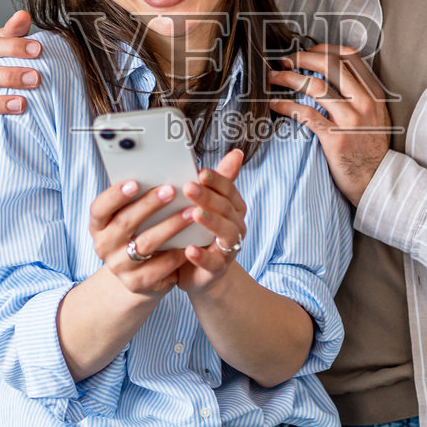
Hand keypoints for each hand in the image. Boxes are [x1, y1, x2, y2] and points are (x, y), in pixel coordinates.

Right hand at [88, 179, 190, 300]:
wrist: (137, 274)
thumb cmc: (138, 234)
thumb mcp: (131, 216)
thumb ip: (140, 197)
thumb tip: (158, 172)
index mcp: (98, 225)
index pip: (99, 208)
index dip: (115, 195)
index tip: (135, 182)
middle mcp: (104, 246)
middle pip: (125, 223)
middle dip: (150, 204)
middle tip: (172, 190)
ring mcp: (118, 267)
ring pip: (146, 244)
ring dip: (170, 226)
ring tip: (191, 212)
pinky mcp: (136, 283)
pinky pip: (159, 267)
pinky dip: (177, 253)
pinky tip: (192, 242)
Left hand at [176, 150, 247, 295]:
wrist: (199, 273)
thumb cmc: (201, 234)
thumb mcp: (209, 206)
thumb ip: (220, 181)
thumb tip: (237, 153)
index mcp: (233, 208)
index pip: (228, 190)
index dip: (216, 180)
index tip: (200, 171)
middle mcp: (235, 227)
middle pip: (226, 208)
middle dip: (208, 197)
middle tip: (189, 187)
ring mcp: (229, 249)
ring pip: (226, 233)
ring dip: (211, 222)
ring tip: (194, 214)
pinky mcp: (217, 269)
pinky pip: (213, 263)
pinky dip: (202, 256)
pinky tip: (190, 249)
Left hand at [268, 44, 390, 205]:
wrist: (378, 181)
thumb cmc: (371, 149)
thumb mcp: (376, 115)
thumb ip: (359, 94)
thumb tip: (332, 74)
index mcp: (374, 93)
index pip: (349, 56)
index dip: (324, 48)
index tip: (306, 50)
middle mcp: (365, 102)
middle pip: (330, 65)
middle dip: (302, 58)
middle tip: (283, 61)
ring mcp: (351, 120)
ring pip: (316, 87)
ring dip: (289, 78)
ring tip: (274, 78)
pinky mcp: (335, 138)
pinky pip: (306, 114)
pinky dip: (286, 106)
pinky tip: (274, 104)